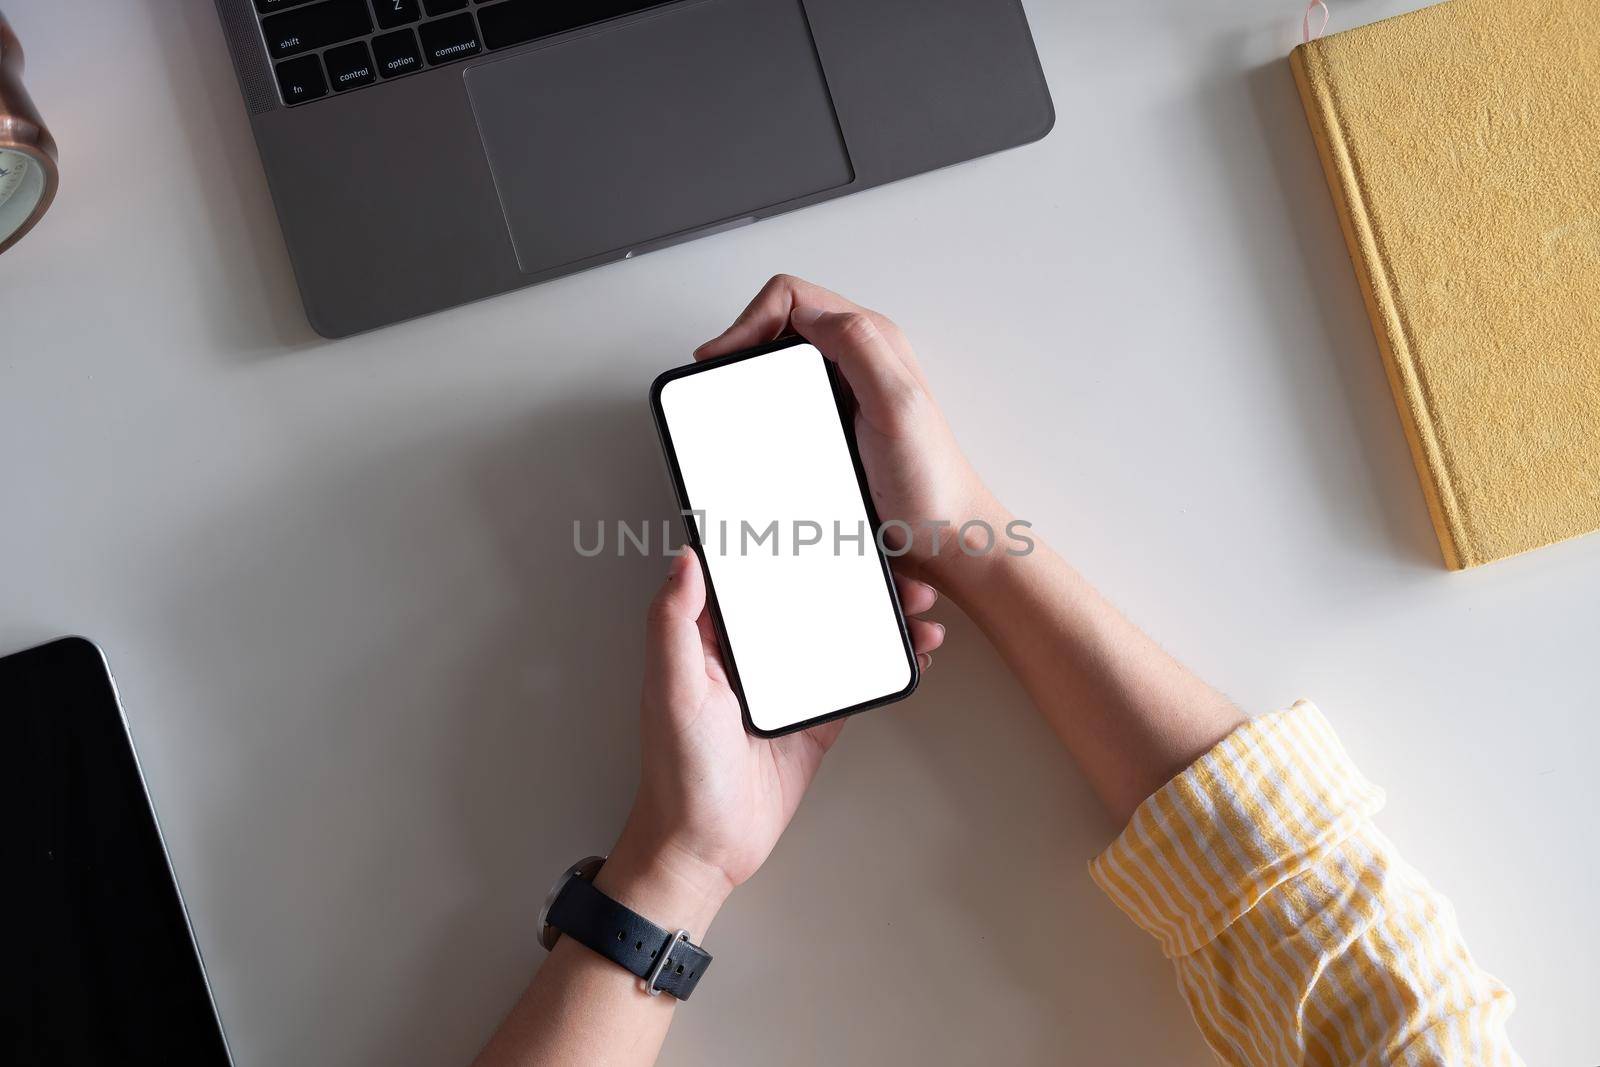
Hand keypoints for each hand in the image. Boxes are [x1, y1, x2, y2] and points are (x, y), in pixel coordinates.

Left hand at [607, 550, 944, 917]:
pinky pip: (858, 678)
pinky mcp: (817, 717)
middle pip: (810, 597)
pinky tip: (916, 649)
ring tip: (919, 605)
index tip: (830, 525)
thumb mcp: (671, 689)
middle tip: (895, 566)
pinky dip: (890, 660)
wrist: (708, 848)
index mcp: (713, 638)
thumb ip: (673, 622)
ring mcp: (790, 685)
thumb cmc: (678, 771)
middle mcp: (753, 654)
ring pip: (842, 632)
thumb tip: (685, 558)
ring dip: (882, 615)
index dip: (791, 547)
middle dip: (855, 577)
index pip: (756, 576)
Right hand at [695, 275, 1002, 584]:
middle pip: (779, 324)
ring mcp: (843, 392)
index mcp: (871, 340)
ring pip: (779, 361)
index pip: (791, 298)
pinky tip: (755, 425)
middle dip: (742, 341)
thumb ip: (859, 348)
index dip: (748, 319)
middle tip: (715, 371)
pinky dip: (761, 404)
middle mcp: (856, 360)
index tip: (722, 356)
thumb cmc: (930, 482)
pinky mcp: (833, 425)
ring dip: (750, 372)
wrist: (941, 540)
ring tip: (727, 393)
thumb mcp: (897, 406)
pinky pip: (785, 399)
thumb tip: (809, 314)